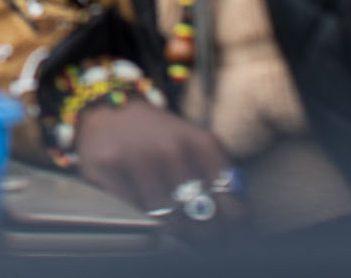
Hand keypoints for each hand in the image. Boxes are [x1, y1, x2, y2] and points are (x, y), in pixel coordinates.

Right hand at [73, 100, 245, 234]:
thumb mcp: (197, 147)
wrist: (110, 110)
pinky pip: (135, 212)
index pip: (232, 202)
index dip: (235, 228)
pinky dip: (144, 220)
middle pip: (202, 217)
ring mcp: (138, 158)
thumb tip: (241, 226)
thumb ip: (221, 179)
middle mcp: (172, 148)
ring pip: (169, 220)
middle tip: (205, 240)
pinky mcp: (109, 167)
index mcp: (202, 143)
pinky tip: (148, 215)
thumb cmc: (160, 138)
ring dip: (177, 233)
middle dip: (207, 236)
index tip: (233, 236)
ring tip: (180, 232)